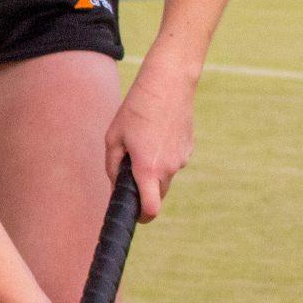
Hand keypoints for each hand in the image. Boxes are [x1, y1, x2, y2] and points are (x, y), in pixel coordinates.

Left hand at [103, 67, 195, 220]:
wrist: (168, 85)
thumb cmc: (135, 111)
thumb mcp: (113, 138)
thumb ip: (113, 167)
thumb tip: (116, 187)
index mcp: (147, 169)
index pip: (151, 209)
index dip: (143, 217)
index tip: (135, 217)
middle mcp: (169, 168)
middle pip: (157, 194)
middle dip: (144, 191)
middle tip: (129, 172)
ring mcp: (182, 159)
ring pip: (165, 177)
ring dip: (152, 171)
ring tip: (141, 143)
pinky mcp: (189, 149)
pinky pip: (173, 162)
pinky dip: (163, 157)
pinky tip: (155, 135)